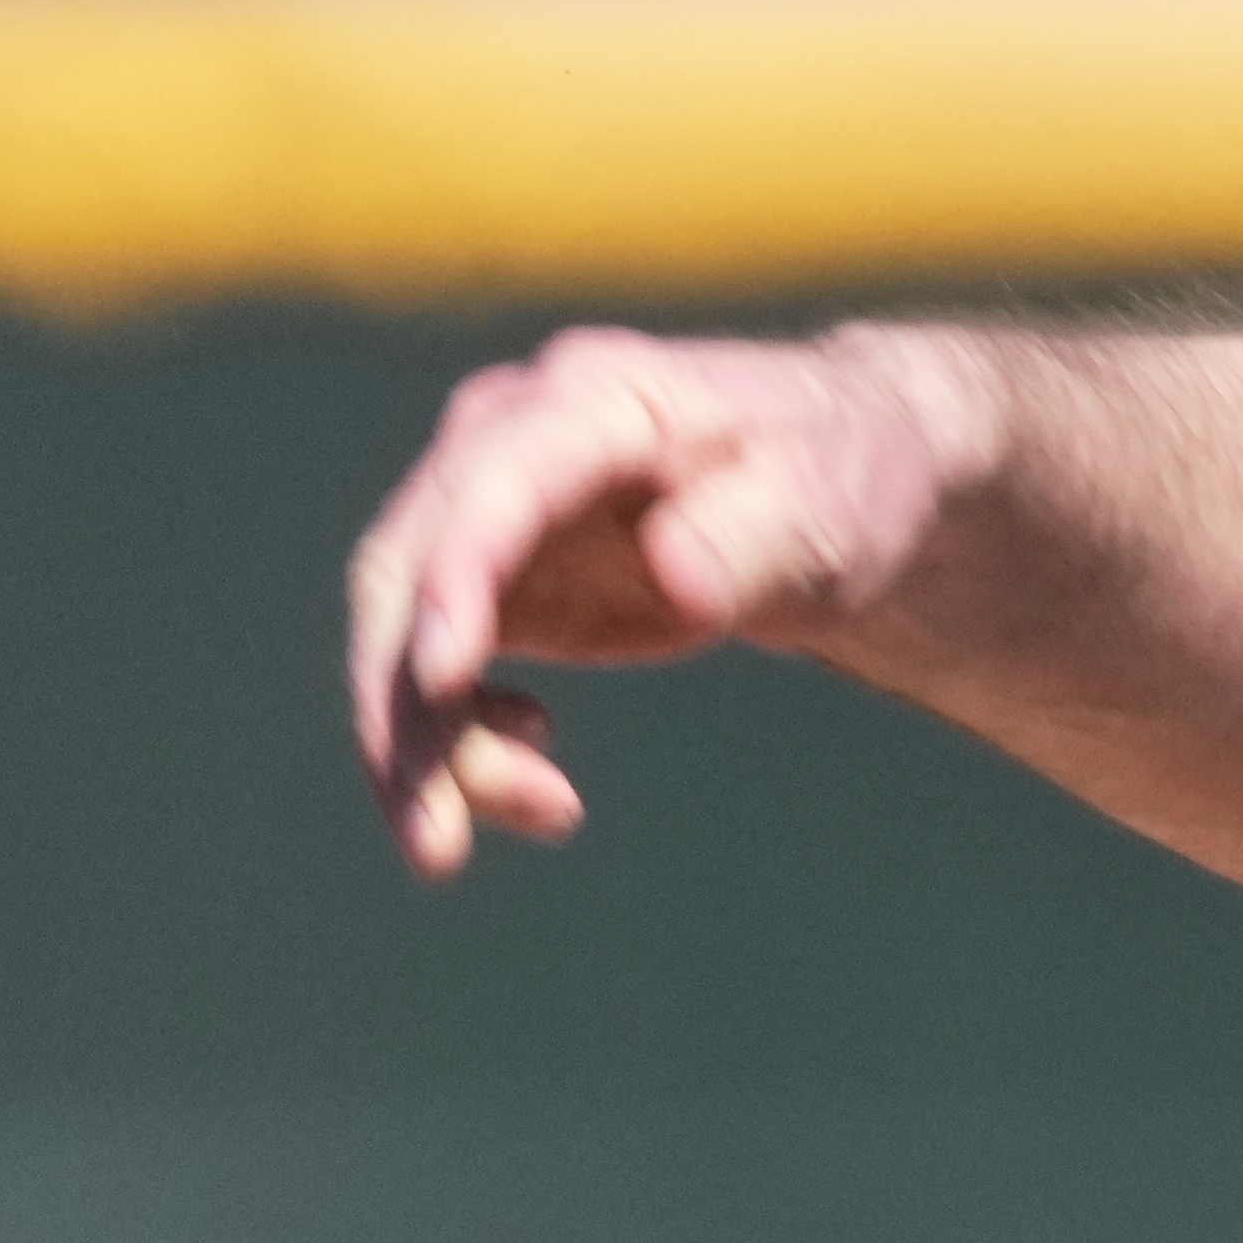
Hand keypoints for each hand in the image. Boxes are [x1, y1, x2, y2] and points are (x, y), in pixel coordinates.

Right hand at [343, 324, 993, 874]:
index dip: (455, 575)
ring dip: (435, 754)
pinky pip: (437, 679)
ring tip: (553, 817)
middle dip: (404, 709)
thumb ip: (753, 534)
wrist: (839, 482)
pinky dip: (466, 747)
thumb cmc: (838, 474)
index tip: (441, 675)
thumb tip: (675, 575)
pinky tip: (553, 793)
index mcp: (593, 399)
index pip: (496, 486)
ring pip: (405, 641)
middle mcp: (508, 444)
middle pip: (407, 573)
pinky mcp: (496, 587)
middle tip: (436, 844)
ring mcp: (490, 517)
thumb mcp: (827, 502)